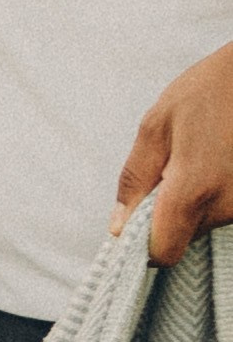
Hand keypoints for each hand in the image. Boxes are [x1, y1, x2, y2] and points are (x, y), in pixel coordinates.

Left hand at [111, 40, 232, 267]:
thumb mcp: (157, 125)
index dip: (147, 244)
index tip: (141, 218)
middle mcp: (225, 205)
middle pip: (184, 237)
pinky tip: (219, 158)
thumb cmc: (209, 89)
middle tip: (174, 167)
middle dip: (170, 213)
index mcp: (193, 189)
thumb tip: (119, 227)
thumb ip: (135, 180)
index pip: (163, 252)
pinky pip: (225, 207)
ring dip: (195, 199)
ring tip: (202, 155)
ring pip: (206, 222)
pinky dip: (216, 191)